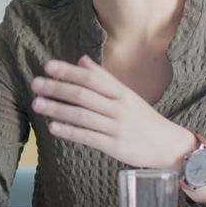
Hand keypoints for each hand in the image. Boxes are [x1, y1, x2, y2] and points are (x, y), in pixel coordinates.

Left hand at [30, 56, 194, 168]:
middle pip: (84, 95)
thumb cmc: (144, 118)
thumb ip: (104, 78)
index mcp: (121, 92)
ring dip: (58, 109)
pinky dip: (70, 132)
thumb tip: (82, 60)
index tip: (48, 66)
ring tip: (37, 104)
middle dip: (58, 88)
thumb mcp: (127, 95)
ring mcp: (117, 127)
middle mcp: (118, 107)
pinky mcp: (115, 146)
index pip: (91, 78)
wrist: (169, 146)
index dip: (69, 71)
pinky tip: (53, 127)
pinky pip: (88, 137)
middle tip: (36, 84)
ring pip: (83, 116)